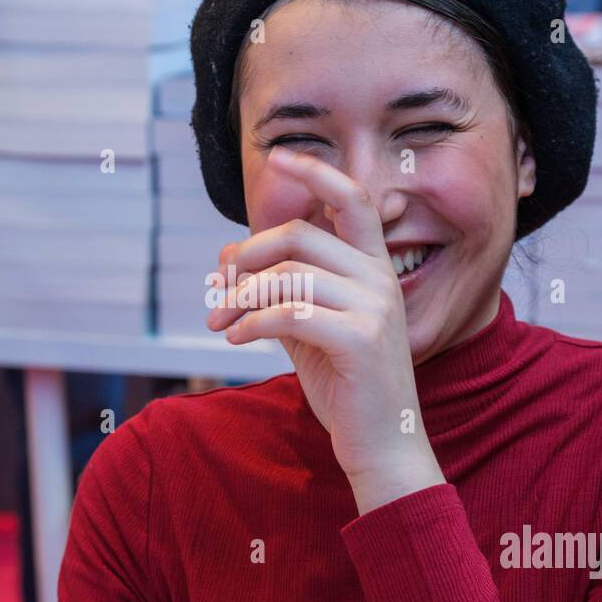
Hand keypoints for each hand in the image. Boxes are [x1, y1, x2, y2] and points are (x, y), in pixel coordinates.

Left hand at [205, 147, 445, 513]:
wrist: (383, 445)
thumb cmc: (346, 386)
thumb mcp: (312, 328)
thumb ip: (285, 289)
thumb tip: (231, 256)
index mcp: (376, 268)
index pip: (352, 198)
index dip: (315, 172)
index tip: (278, 156)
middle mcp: (381, 279)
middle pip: (299, 236)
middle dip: (246, 257)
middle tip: (217, 288)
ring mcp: (375, 308)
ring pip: (288, 275)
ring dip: (239, 298)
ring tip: (220, 322)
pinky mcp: (361, 340)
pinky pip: (289, 314)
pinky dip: (251, 323)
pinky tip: (236, 340)